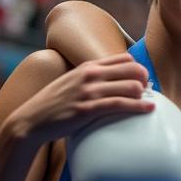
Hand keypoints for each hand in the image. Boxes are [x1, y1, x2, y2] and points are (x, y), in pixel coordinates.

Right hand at [8, 53, 151, 144]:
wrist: (31, 121)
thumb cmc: (55, 104)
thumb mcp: (73, 83)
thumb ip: (93, 79)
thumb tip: (116, 82)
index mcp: (88, 66)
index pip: (125, 59)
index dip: (139, 69)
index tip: (142, 81)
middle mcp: (90, 75)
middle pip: (134, 69)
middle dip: (145, 80)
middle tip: (147, 92)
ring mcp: (89, 91)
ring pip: (132, 86)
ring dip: (144, 94)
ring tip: (147, 102)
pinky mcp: (88, 108)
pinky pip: (121, 104)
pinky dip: (139, 106)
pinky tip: (149, 108)